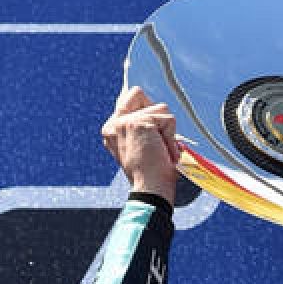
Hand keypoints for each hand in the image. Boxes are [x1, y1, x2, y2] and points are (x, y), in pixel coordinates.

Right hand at [101, 86, 181, 203]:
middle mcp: (113, 124)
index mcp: (111, 130)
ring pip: (159, 108)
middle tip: (158, 141)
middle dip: (156, 114)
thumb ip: (142, 126)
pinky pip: (167, 120)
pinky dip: (171, 138)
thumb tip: (157, 107)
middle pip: (138, 93)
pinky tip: (165, 153)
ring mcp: (124, 122)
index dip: (143, 102)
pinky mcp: (138, 124)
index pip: (126, 98)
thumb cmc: (153, 174)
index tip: (149, 112)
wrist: (151, 190)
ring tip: (162, 151)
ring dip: (167, 131)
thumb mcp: (143, 146)